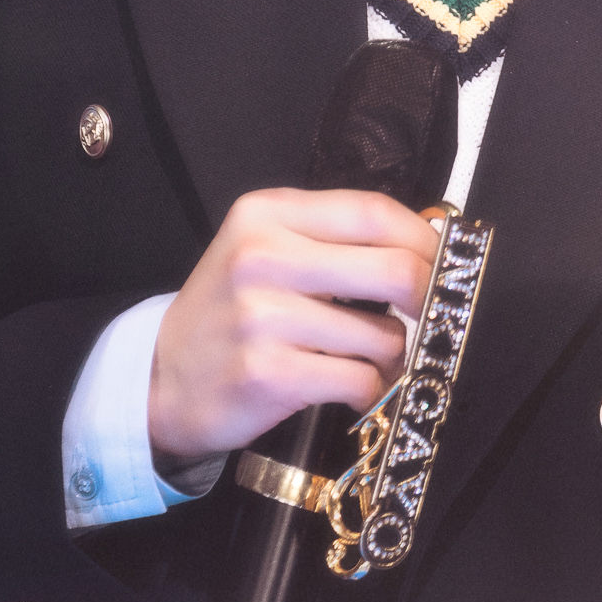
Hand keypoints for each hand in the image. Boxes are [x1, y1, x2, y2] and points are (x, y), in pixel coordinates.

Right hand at [148, 188, 439, 473]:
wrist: (161, 379)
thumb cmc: (229, 311)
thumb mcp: (264, 250)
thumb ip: (332, 238)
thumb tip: (428, 245)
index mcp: (267, 214)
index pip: (372, 212)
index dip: (423, 239)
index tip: (440, 261)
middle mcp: (263, 257)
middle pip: (394, 270)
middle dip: (425, 298)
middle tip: (425, 314)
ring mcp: (264, 317)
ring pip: (383, 335)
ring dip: (391, 355)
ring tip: (368, 358)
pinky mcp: (269, 373)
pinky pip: (359, 379)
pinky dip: (367, 389)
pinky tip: (348, 387)